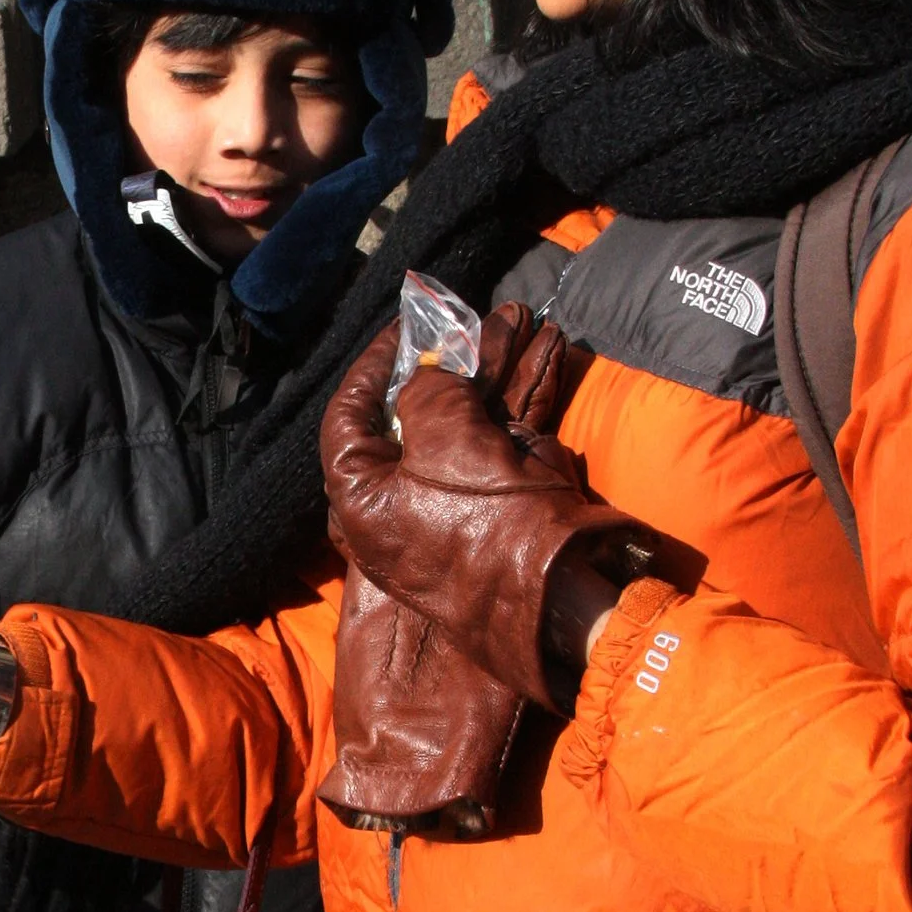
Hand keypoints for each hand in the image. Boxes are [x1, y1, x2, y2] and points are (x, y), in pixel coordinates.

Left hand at [322, 303, 641, 713]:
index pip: (350, 415)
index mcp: (360, 497)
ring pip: (472, 420)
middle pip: (420, 412)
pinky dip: (526, 397)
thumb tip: (428, 375)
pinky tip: (550, 349)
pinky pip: (506, 441)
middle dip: (457, 357)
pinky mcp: (502, 510)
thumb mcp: (442, 432)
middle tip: (480, 316)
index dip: (378, 364)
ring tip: (527, 317)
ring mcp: (453, 509)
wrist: (561, 596)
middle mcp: (399, 506)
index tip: (406, 327)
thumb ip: (426, 389)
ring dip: (499, 366)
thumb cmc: (482, 518)